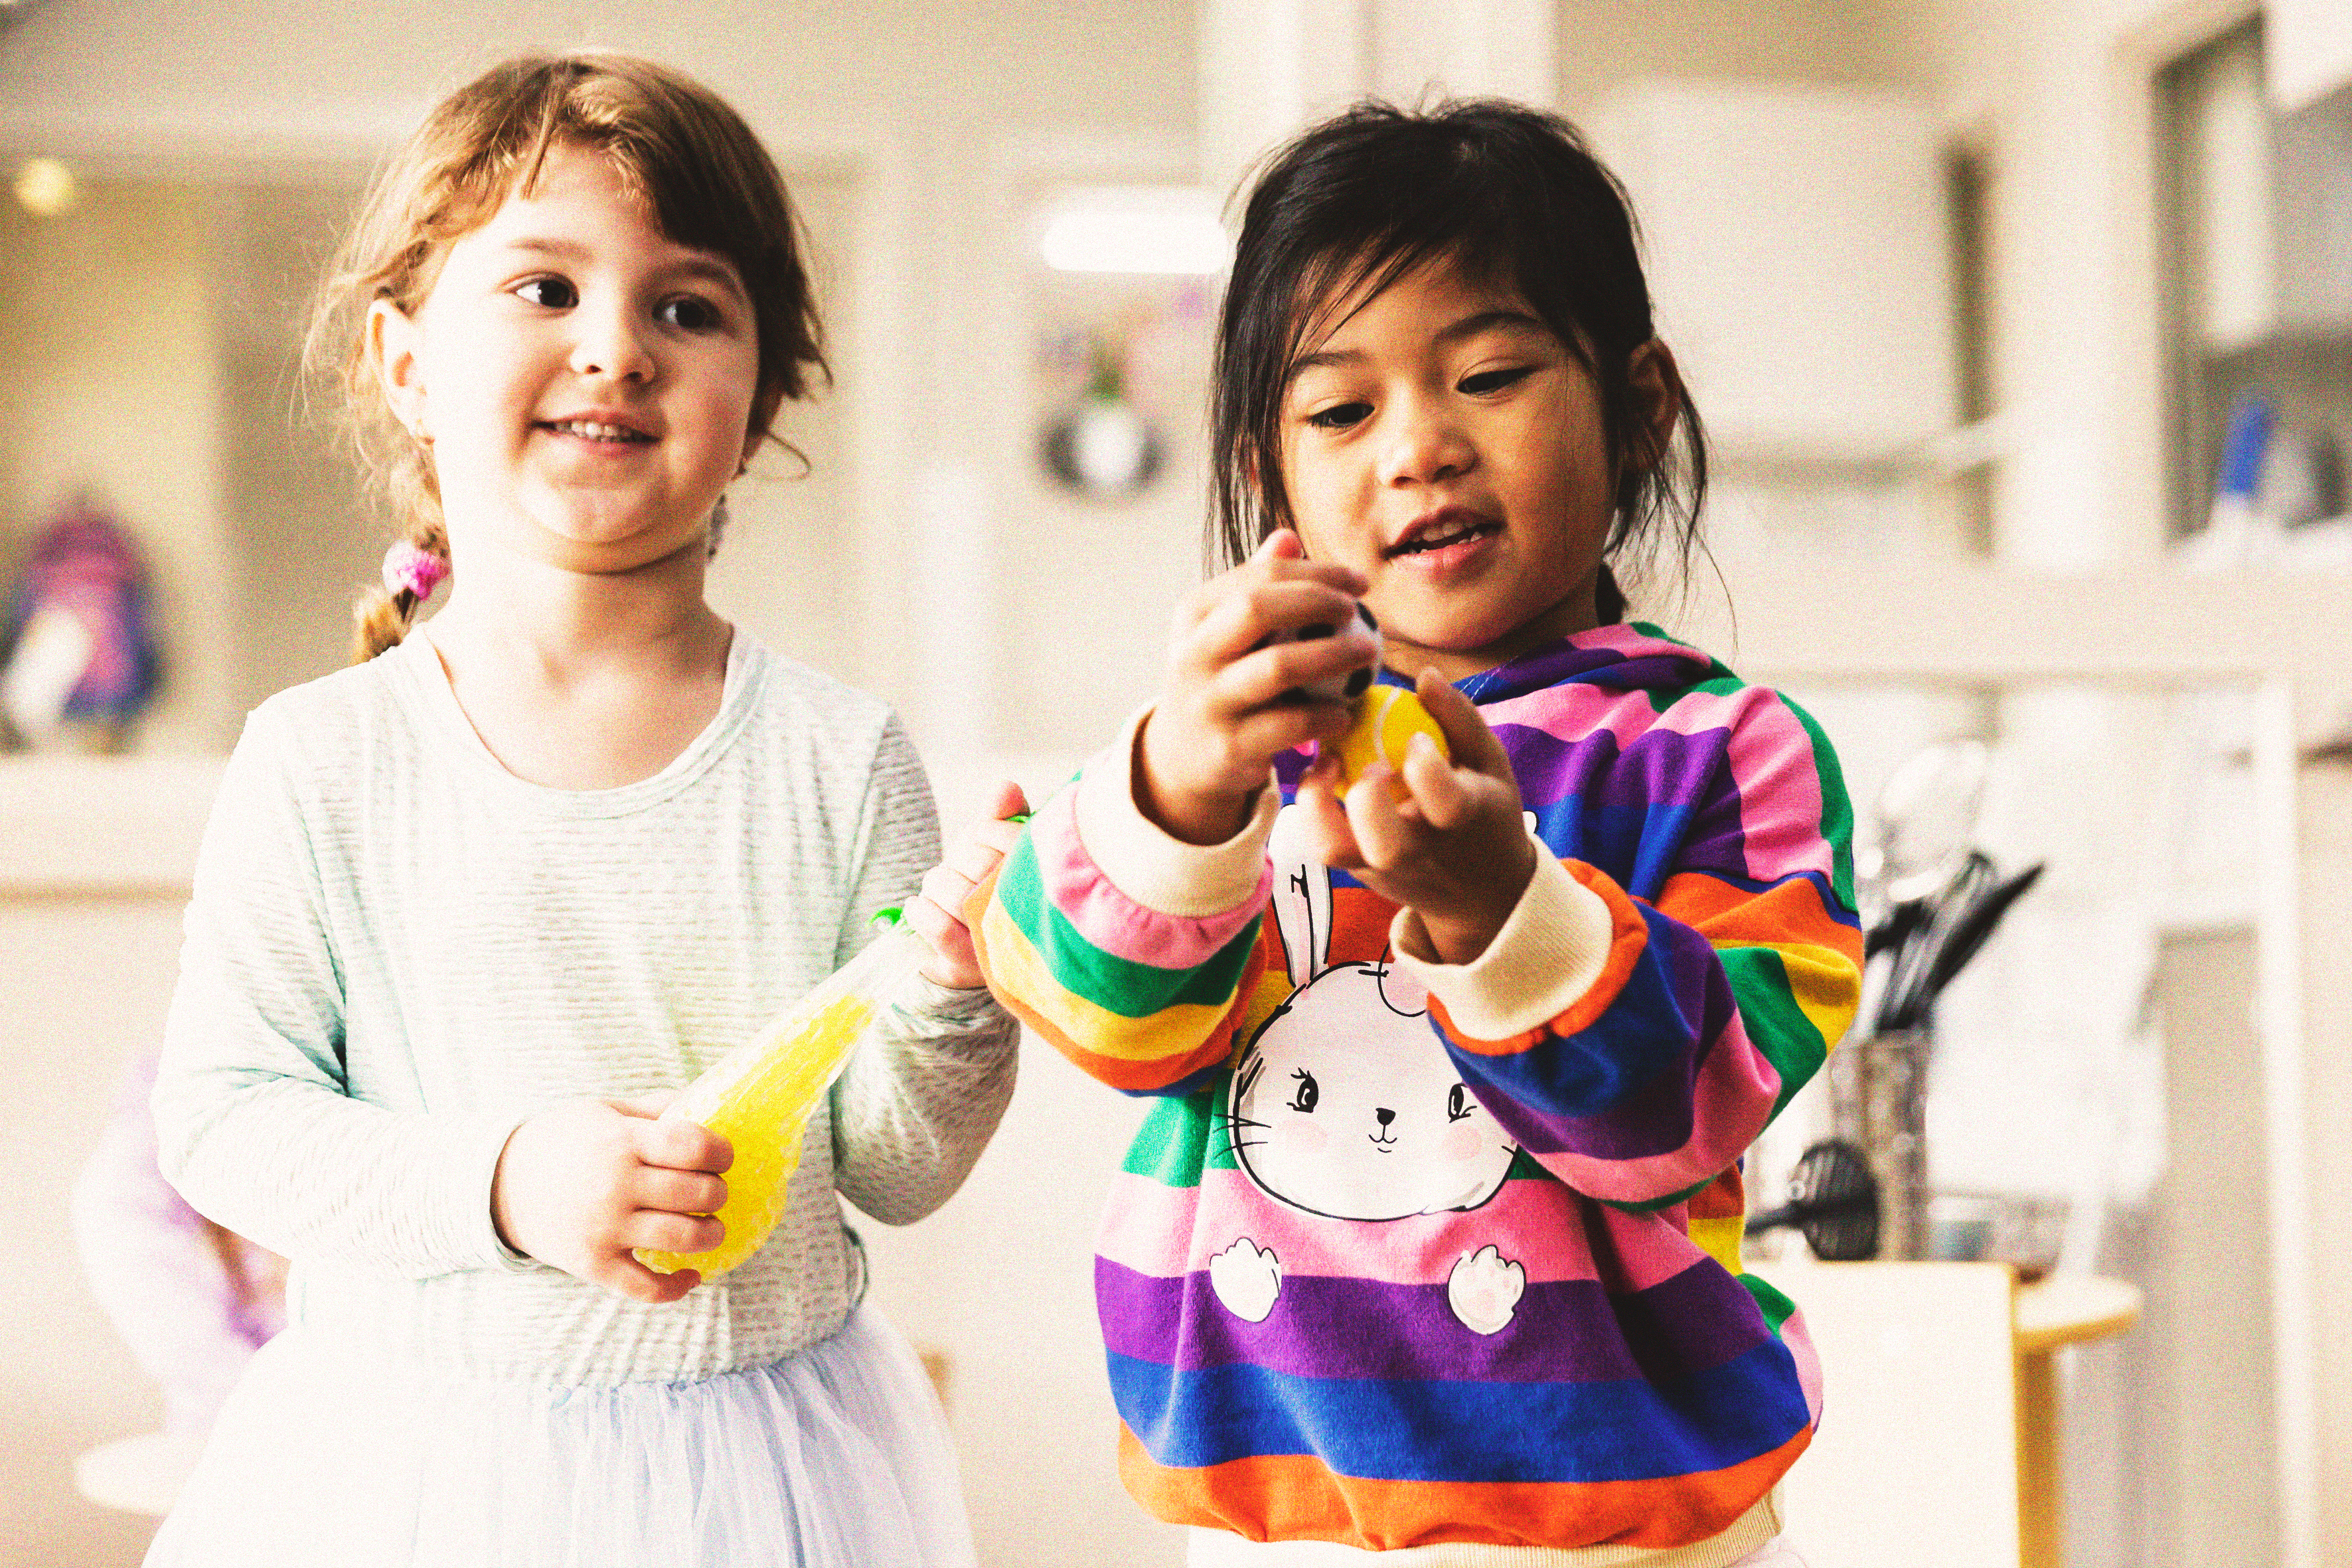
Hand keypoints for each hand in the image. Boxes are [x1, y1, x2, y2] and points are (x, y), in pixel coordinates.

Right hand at [490, 1095, 731, 1303]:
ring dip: (711, 1234)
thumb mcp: (606, 1111)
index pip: (691, 1145)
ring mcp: (603, 1228)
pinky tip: (692, 1274)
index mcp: (621, 1141)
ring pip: (682, 1238)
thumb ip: (657, 1108)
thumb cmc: (564, 1141)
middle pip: (695, 1193)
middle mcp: (614, 1185)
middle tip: (715, 1191)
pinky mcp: (593, 1265)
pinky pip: (646, 1288)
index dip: (721, 1152)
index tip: (724, 1157)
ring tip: (712, 1226)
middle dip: (718, 1192)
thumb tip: (711, 1101)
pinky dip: (677, 1287)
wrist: (500, 1184)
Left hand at [905, 780, 1030, 986]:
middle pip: (981, 868)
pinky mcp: (966, 967)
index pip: (1014, 841)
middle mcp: (1027, 918)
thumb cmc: (984, 890)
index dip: (988, 830)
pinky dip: (921, 910)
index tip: (982, 833)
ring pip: (957, 896)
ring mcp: (998, 945)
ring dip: (937, 883)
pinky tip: (918, 905)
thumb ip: (1001, 815)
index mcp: (1043, 882)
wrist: (966, 952)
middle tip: (957, 865)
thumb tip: (1007, 789)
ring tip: (938, 887)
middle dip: (959, 858)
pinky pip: (939, 927)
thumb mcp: (994, 848)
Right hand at [1137, 529, 1373, 844]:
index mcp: (1195, 614)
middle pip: (1259, 608)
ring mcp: (1208, 701)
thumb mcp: (1225, 631)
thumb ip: (1255, 586)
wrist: (1182, 756)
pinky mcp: (1228, 746)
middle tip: (1359, 610)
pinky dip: (1325, 715)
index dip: (1317, 572)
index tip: (1359, 582)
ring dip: (1333, 655)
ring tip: (1368, 653)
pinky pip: (1289, 725)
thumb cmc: (1219, 678)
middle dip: (1318, 601)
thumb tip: (1287, 538)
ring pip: (1277, 667)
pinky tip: (1346, 710)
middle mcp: (1193, 653)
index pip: (1260, 575)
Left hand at [1294, 670, 1536, 963]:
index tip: (1418, 738)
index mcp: (1465, 821)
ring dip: (1318, 802)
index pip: (1447, 803)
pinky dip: (1311, 807)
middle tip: (1369, 766)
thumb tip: (1423, 675)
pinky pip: (1321, 843)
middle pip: (1385, 844)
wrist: (1481, 892)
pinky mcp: (1357, 872)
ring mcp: (1383, 868)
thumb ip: (1460, 718)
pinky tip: (1323, 775)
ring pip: (1334, 850)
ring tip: (1327, 762)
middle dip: (1368, 801)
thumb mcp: (1490, 764)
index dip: (1427, 767)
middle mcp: (1421, 853)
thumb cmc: (1486, 811)